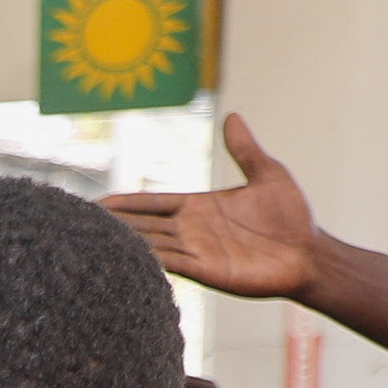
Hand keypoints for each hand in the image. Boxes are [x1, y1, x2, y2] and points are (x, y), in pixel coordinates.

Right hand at [104, 115, 318, 302]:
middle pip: (143, 225)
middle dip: (114, 223)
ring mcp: (197, 251)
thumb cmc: (292, 217)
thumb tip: (233, 117)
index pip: (154, 203)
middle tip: (79, 220)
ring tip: (91, 239)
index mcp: (200, 206)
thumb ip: (244, 149)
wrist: (309, 254)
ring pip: (150, 244)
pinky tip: (126, 256)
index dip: (127, 202)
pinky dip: (147, 260)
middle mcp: (192, 230)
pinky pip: (169, 264)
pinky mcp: (206, 271)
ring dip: (123, 242)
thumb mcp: (267, 173)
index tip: (99, 201)